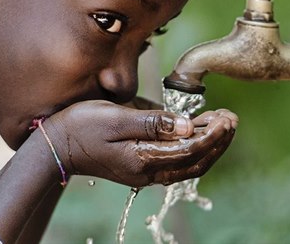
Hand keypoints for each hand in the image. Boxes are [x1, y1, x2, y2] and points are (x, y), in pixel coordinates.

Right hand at [44, 100, 237, 186]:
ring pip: (188, 164)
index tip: (227, 118)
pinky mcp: (142, 165)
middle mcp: (148, 171)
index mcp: (143, 159)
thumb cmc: (82, 126)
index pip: (190, 150)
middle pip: (195, 162)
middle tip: (231, 119)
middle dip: (217, 141)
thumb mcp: (116, 117)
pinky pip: (176, 161)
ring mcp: (145, 171)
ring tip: (223, 123)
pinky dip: (194, 148)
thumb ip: (153, 123)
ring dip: (209, 146)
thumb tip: (187, 126)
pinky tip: (200, 131)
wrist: (58, 145)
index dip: (212, 135)